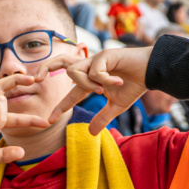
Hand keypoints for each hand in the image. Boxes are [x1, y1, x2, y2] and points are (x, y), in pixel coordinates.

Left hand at [36, 46, 152, 134]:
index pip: (70, 94)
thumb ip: (102, 118)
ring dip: (85, 84)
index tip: (49, 121)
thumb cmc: (135, 85)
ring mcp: (95, 60)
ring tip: (103, 90)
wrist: (153, 72)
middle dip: (46, 68)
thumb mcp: (116, 106)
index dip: (60, 107)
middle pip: (61, 63)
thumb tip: (91, 134)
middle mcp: (90, 68)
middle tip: (36, 79)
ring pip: (74, 72)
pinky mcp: (104, 54)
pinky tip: (118, 82)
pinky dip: (105, 81)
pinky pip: (94, 73)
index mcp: (91, 80)